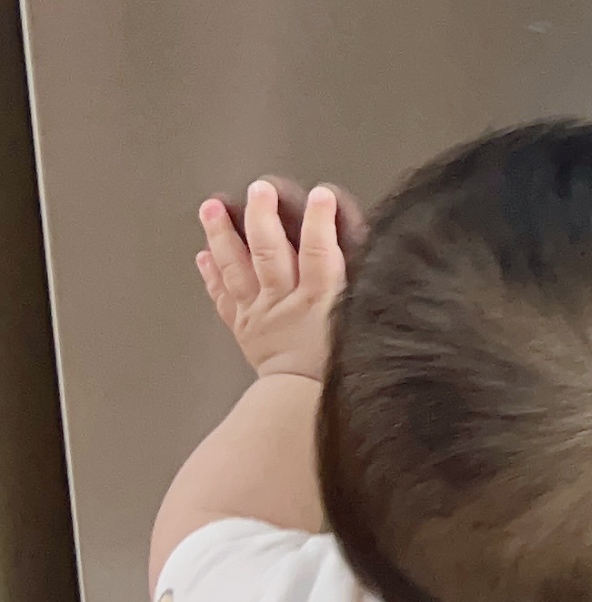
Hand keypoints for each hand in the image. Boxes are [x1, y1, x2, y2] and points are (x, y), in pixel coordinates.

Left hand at [196, 178, 359, 381]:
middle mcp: (285, 302)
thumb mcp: (362, 327)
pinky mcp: (244, 327)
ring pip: (237, 267)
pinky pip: (224, 297)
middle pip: (270, 251)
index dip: (320, 222)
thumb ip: (363, 292)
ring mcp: (259, 313)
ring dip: (223, 235)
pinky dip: (212, 275)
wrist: (303, 412)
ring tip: (213, 207)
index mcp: (321, 301)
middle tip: (258, 189)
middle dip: (263, 216)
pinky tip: (204, 254)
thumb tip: (376, 259)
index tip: (321, 194)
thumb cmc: (337, 373)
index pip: (321, 253)